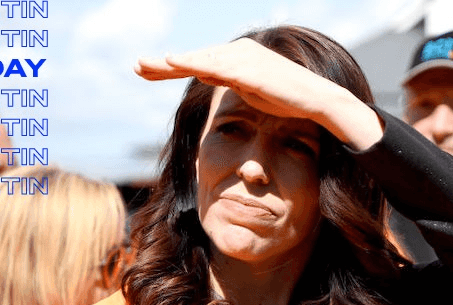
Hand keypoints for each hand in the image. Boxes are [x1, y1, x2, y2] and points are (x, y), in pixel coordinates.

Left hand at [135, 38, 382, 149]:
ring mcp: (242, 58)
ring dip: (169, 63)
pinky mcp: (247, 68)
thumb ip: (228, 82)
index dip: (171, 68)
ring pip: (198, 60)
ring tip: (143, 66)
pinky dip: (191, 62)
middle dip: (163, 65)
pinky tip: (172, 61)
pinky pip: (213, 65)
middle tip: (136, 67)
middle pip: (193, 59)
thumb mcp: (249, 91)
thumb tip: (207, 77)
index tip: (147, 72)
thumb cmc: (286, 100)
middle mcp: (237, 53)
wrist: (315, 102)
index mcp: (236, 59)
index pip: (198, 64)